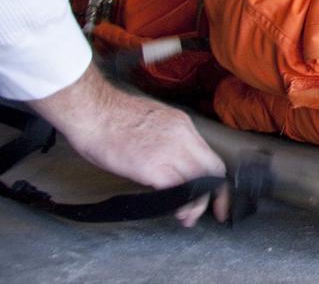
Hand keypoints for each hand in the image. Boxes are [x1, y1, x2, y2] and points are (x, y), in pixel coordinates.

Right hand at [28, 65, 228, 226]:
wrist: (91, 111)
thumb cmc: (111, 117)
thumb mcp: (152, 122)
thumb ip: (168, 140)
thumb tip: (171, 160)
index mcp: (182, 125)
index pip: (211, 155)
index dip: (216, 178)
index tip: (216, 193)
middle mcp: (182, 136)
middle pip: (213, 169)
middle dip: (216, 194)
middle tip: (212, 210)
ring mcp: (170, 151)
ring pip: (200, 181)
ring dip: (197, 203)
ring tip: (189, 217)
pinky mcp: (152, 166)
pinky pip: (178, 189)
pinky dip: (182, 203)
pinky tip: (177, 212)